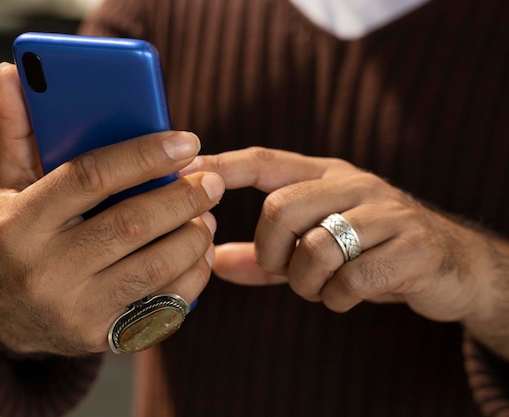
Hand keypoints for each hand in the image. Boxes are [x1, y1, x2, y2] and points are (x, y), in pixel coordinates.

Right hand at [0, 63, 224, 355]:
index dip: (143, 155)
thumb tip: (12, 72)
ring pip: (155, 267)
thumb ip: (16, 133)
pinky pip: (165, 304)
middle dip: (182, 197)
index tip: (186, 141)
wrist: (8, 319)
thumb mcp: (6, 188)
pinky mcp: (104, 336)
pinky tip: (201, 250)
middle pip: (131, 225)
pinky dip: (194, 274)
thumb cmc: (17, 240)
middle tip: (211, 179)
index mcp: (20, 224)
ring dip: (194, 235)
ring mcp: (76, 309)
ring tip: (208, 214)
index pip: (90, 178)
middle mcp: (45, 271)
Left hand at [182, 147, 506, 327]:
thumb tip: (211, 262)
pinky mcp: (412, 248)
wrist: (452, 264)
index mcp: (326, 176)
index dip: (222, 166)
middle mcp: (353, 185)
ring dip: (306, 283)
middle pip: (280, 208)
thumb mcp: (315, 246)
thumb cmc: (369, 250)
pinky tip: (350, 295)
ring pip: (315, 248)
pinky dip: (338, 299)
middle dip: (271, 252)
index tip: (184, 171)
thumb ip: (265, 256)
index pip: (263, 160)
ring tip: (322, 286)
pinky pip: (351, 280)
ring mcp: (386, 214)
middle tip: (283, 270)